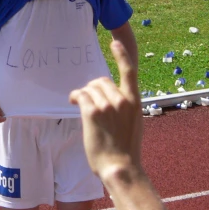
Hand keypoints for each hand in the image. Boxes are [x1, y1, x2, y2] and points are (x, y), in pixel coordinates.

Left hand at [69, 40, 142, 176]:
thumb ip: (125, 107)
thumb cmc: (125, 150)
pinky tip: (73, 102)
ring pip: (89, 88)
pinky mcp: (93, 112)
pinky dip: (75, 96)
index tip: (116, 42)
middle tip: (89, 101)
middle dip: (93, 88)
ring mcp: (108, 105)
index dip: (122, 55)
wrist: (121, 167)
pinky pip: (80, 95)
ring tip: (81, 105)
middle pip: (101, 81)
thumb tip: (109, 100)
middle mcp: (122, 100)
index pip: (129, 71)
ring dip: (84, 94)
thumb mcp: (133, 124)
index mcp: (135, 101)